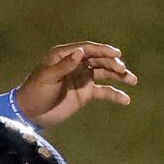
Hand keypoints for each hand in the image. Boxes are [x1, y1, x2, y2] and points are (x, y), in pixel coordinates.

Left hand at [15, 43, 136, 126]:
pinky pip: (103, 92)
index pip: (87, 49)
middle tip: (123, 69)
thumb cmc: (35, 92)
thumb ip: (65, 65)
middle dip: (113, 63)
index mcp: (65, 55)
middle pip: (99, 59)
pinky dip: (114, 94)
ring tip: (132, 80)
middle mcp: (76, 64)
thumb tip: (81, 52)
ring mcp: (82, 78)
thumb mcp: (47, 77)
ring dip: (119, 75)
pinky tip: (126, 99)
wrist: (31, 113)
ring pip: (105, 73)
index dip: (103, 50)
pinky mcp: (85, 93)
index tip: (117, 54)